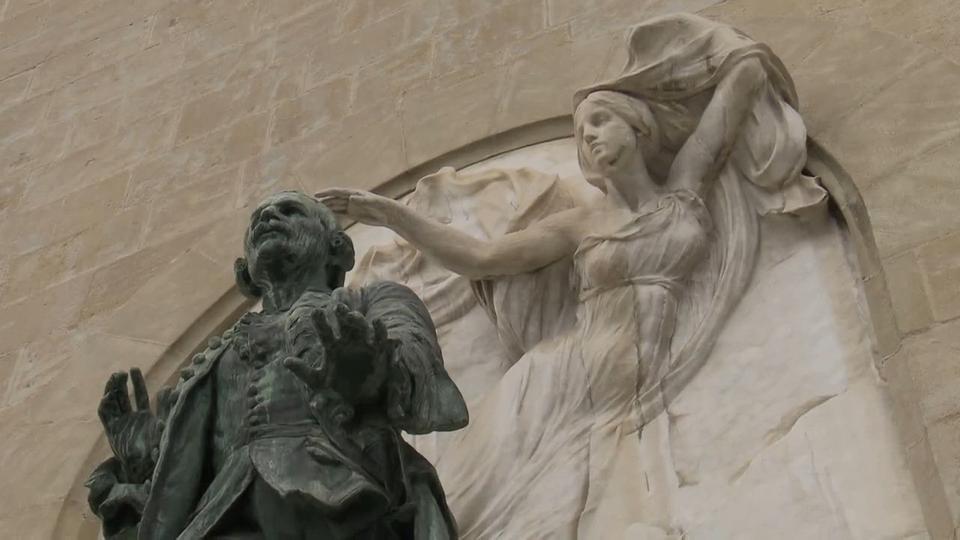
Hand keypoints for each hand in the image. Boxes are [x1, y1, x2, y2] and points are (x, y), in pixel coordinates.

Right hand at [97, 369, 173, 483]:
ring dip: (111, 390)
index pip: (140, 395)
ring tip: (114, 378)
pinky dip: (104, 406)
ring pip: (113, 403)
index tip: (134, 369)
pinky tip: (107, 395)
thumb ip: (166, 407)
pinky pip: (105, 416)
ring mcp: (120, 424)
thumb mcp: (164, 423)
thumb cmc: (158, 448)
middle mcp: (130, 419)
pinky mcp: (111, 432)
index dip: (137, 382)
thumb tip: (168, 387)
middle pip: (123, 396)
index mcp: (144, 416)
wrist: (147, 467)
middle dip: (121, 383)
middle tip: (121, 371)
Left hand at [285, 303, 394, 405]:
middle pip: (344, 323)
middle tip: (337, 307)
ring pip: (361, 326)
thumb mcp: (317, 382)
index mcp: (332, 346)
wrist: (358, 401)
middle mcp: (347, 341)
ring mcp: (363, 344)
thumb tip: (285, 361)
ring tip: (352, 316)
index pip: (325, 331)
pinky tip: (377, 322)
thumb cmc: (336, 389)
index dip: (320, 322)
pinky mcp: (378, 350)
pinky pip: (380, 337)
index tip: (316, 311)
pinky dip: (380, 329)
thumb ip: (303, 371)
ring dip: (357, 319)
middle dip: (341, 314)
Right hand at [314, 188, 394, 226]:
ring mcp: (351, 206)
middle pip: (334, 199)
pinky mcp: (353, 214)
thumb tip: (351, 197)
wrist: (388, 214)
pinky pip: (340, 213)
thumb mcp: (372, 201)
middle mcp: (350, 199)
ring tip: (315, 211)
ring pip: (336, 206)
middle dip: (323, 201)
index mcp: (353, 193)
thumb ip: (362, 200)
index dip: (326, 192)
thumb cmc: (381, 205)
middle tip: (311, 204)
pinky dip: (333, 214)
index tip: (316, 194)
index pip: (336, 192)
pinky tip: (326, 217)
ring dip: (326, 208)